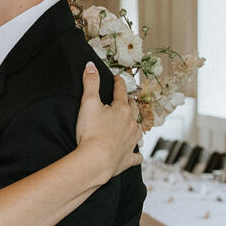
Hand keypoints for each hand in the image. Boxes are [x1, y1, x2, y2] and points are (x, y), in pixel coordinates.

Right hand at [75, 63, 142, 181]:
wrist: (96, 161)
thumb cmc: (91, 132)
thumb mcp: (88, 103)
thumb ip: (90, 83)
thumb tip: (90, 65)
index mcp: (121, 110)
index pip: (121, 92)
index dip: (119, 83)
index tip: (118, 79)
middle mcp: (130, 124)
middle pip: (133, 109)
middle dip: (130, 102)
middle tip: (127, 99)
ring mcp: (131, 142)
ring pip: (138, 130)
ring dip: (135, 125)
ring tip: (133, 123)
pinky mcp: (128, 158)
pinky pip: (136, 156)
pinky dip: (137, 154)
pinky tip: (137, 154)